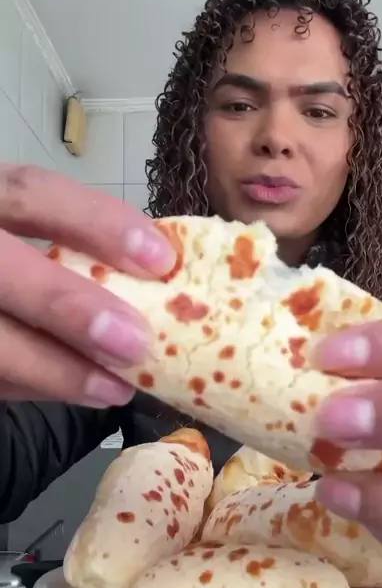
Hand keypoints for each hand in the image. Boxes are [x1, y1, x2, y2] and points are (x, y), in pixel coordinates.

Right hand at [0, 164, 174, 405]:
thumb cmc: (19, 256)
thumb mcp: (27, 227)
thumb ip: (75, 240)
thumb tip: (160, 273)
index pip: (31, 193)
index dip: (96, 223)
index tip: (160, 260)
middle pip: (2, 269)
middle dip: (68, 306)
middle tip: (134, 344)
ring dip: (56, 369)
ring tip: (116, 389)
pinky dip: (34, 386)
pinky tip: (82, 394)